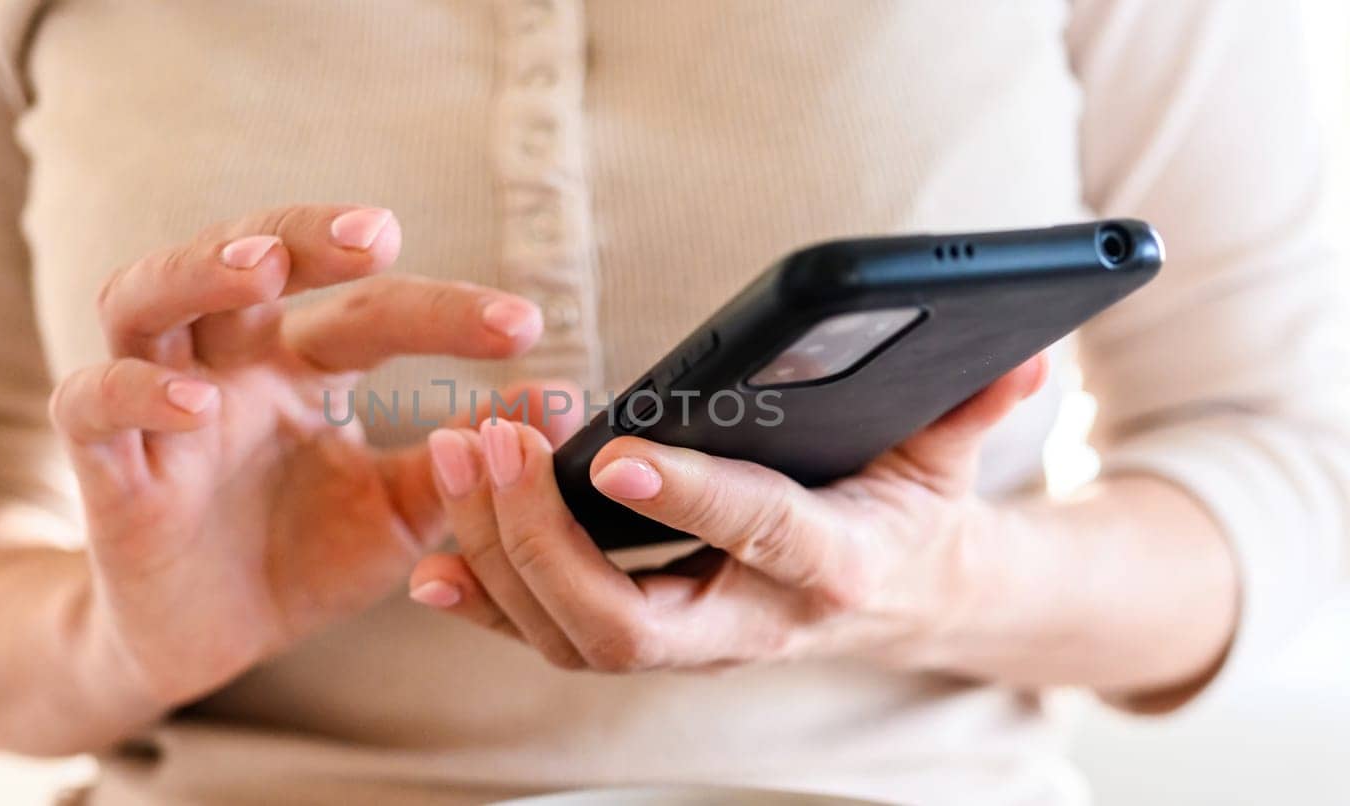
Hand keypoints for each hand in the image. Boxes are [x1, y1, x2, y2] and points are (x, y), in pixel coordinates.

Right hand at [49, 205, 554, 713]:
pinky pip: (94, 403)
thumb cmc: (301, 559)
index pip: (369, 310)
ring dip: (197, 271)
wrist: (208, 643)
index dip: (443, 311)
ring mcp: (157, 404)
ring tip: (258, 268)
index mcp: (299, 367)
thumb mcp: (400, 515)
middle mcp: (226, 364)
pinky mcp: (106, 465)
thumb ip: (465, 464)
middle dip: (304, 233)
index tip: (525, 327)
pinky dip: (137, 392)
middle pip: (244, 256)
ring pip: (144, 299)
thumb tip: (558, 406)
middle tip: (377, 234)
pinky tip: (195, 403)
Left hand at [408, 356, 1048, 672]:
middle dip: (541, 535)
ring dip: (499, 549)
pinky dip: (487, 603)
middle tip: (490, 433)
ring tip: (458, 450)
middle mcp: (750, 624)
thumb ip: (972, 405)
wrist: (903, 605)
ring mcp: (690, 645)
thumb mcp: (947, 458)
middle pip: (626, 622)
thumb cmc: (912, 519)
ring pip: (571, 636)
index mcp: (831, 567)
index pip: (757, 536)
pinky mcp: (645, 641)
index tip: (610, 449)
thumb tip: (1024, 352)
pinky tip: (436, 558)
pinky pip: (550, 639)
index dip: (689, 499)